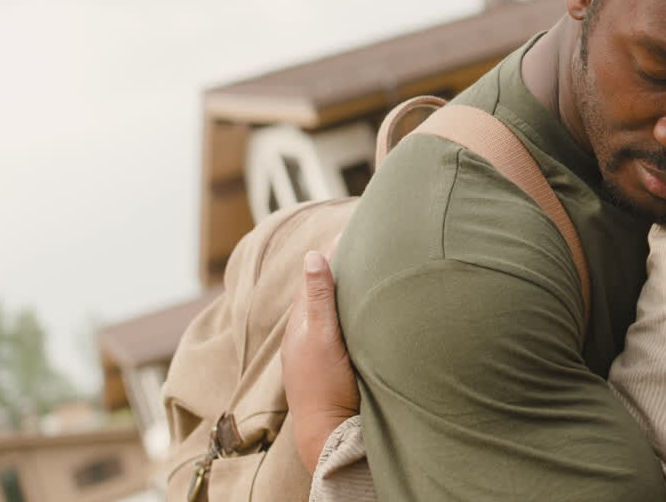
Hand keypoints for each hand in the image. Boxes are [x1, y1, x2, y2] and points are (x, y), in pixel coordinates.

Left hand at [281, 242, 361, 473]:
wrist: (329, 436)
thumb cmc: (324, 388)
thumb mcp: (321, 338)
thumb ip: (318, 298)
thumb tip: (312, 255)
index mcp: (301, 323)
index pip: (316, 276)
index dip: (333, 253)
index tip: (352, 229)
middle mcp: (307, 335)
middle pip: (323, 291)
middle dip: (339, 267)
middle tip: (361, 241)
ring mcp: (320, 352)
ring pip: (331, 310)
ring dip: (345, 289)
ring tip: (364, 268)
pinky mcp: (334, 366)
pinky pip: (340, 327)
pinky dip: (349, 310)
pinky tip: (363, 311)